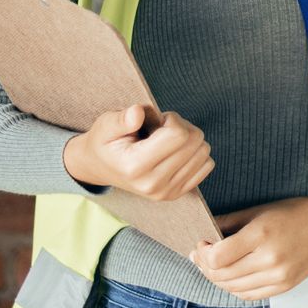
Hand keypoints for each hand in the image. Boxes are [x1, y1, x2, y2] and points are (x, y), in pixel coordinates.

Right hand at [62, 106, 212, 200]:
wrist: (101, 167)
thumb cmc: (106, 142)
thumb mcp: (106, 125)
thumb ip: (122, 119)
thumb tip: (138, 112)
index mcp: (135, 167)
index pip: (178, 135)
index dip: (172, 119)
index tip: (158, 120)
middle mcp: (152, 184)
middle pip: (194, 142)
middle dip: (182, 126)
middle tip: (161, 129)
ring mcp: (166, 193)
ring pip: (203, 152)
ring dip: (189, 139)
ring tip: (166, 141)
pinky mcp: (176, 194)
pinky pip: (207, 165)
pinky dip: (195, 153)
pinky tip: (175, 152)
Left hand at [193, 193, 307, 299]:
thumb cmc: (296, 212)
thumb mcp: (260, 210)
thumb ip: (229, 222)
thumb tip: (204, 233)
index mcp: (262, 234)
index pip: (218, 257)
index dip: (202, 253)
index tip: (200, 244)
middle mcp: (270, 259)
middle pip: (222, 275)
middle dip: (205, 266)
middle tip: (200, 256)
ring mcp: (278, 277)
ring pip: (232, 288)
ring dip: (217, 279)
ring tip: (214, 266)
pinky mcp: (284, 287)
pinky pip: (248, 295)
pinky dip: (234, 288)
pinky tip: (231, 276)